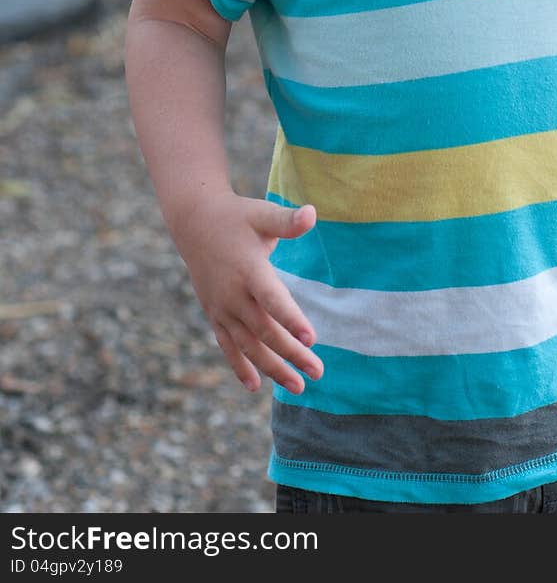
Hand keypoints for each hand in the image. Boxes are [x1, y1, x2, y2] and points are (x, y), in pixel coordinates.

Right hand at [173, 192, 323, 394]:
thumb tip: (312, 213)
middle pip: (265, 330)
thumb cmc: (237, 217)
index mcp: (249, 269)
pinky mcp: (214, 314)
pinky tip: (253, 386)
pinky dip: (239, 366)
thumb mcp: (262, 214)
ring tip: (298, 386)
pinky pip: (227, 345)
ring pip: (248, 345)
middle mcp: (233, 294)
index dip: (291, 319)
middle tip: (318, 372)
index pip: (272, 299)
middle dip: (292, 353)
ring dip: (272, 368)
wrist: (195, 222)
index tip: (312, 339)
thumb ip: (287, 220)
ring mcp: (222, 307)